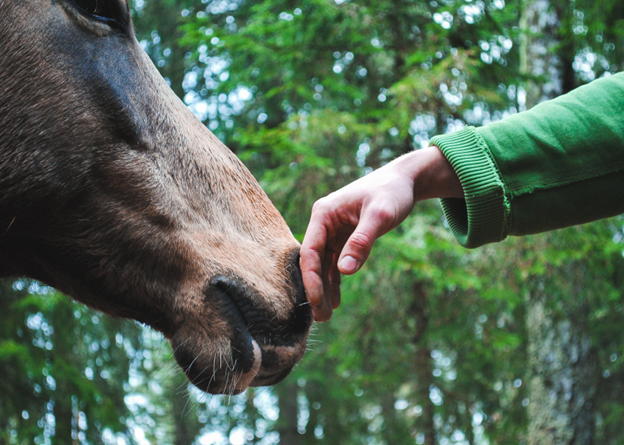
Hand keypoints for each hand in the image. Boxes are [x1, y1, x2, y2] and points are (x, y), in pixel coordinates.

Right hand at [300, 146, 461, 321]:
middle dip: (315, 289)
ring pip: (323, 265)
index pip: (310, 251)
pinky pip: (335, 263)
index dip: (311, 278)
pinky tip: (336, 301)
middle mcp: (323, 223)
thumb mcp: (380, 215)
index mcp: (324, 214)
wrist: (405, 181)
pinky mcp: (344, 238)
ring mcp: (332, 231)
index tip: (316, 301)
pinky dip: (336, 280)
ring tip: (326, 316)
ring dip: (324, 289)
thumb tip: (344, 271)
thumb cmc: (391, 192)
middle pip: (313, 261)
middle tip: (321, 318)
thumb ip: (361, 242)